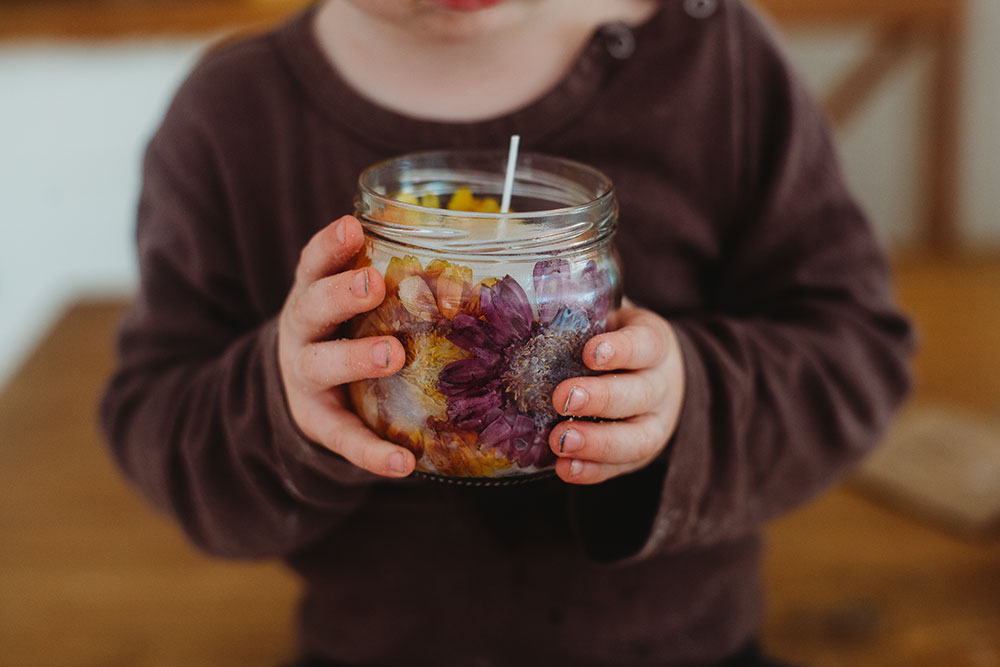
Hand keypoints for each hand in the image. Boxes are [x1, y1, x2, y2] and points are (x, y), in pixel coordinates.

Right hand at [277, 215, 412, 476]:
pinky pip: (344, 438)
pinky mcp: (319, 423)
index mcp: (312, 294)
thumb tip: (466, 243)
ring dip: (355, 358)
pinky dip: (372, 452)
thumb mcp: (347, 299)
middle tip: (372, 285)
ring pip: (320, 365)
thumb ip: (382, 277)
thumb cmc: (343, 328)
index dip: (331, 245)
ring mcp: (305, 378)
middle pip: (312, 308)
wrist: (300, 386)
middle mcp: (302, 330)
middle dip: (340, 295)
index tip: (353, 228)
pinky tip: (403, 464)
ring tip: (391, 355)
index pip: (314, 263)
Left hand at [549, 299, 684, 483]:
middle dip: (601, 398)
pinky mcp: (638, 454)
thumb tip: (517, 299)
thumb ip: (578, 311)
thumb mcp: (607, 317)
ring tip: (560, 441)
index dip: (620, 349)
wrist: (655, 374)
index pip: (645, 344)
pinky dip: (592, 470)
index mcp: (653, 343)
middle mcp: (660, 385)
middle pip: (639, 394)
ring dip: (597, 442)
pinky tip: (565, 468)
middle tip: (562, 398)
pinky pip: (620, 467)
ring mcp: (654, 423)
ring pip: (637, 438)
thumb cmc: (614, 339)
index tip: (589, 353)